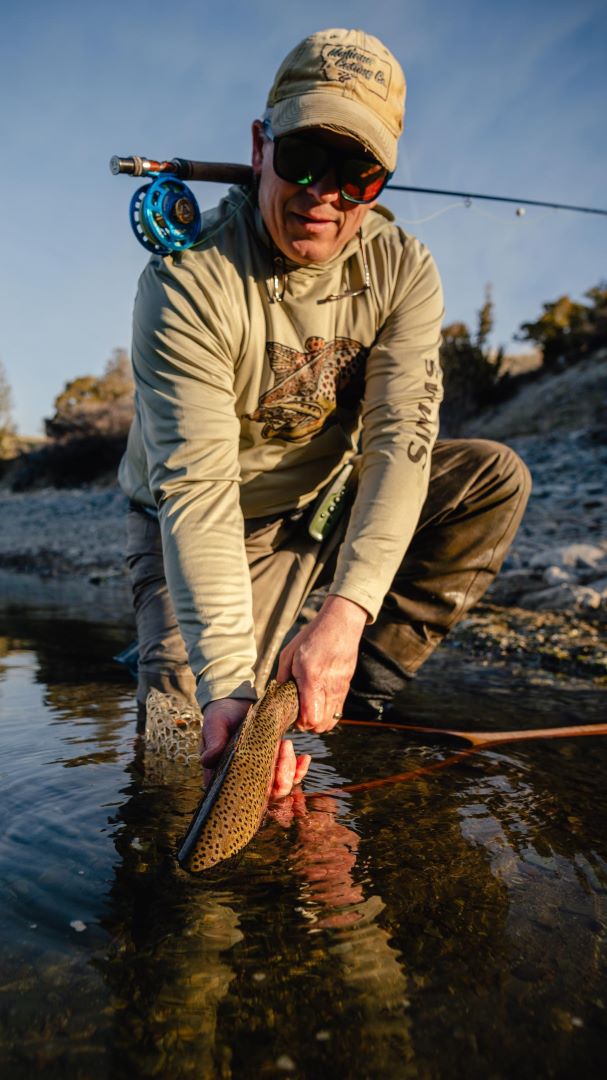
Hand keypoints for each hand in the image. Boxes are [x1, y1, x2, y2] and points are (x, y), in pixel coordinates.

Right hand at [201, 696, 310, 794]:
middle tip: (282, 748)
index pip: (241, 796)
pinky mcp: (273, 765)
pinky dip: (299, 769)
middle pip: (267, 795)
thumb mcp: (214, 726)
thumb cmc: (219, 717)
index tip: (266, 772)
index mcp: (225, 778)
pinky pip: (290, 775)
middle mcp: (244, 781)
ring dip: (288, 768)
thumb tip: (207, 761)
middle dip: (280, 777)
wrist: (233, 704)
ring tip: (286, 743)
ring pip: (281, 786)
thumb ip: (214, 743)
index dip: (257, 792)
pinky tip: (304, 758)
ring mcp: (260, 775)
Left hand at [276, 594, 367, 732]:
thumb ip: (283, 676)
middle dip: (307, 725)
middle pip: (320, 725)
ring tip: (308, 709)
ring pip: (331, 721)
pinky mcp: (346, 687)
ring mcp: (339, 689)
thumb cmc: (312, 636)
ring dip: (318, 721)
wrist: (340, 624)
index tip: (291, 714)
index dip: (299, 723)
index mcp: (312, 678)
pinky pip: (338, 711)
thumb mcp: (289, 653)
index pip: (310, 718)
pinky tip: (318, 702)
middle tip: (298, 714)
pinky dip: (327, 714)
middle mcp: (328, 687)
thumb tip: (278, 694)